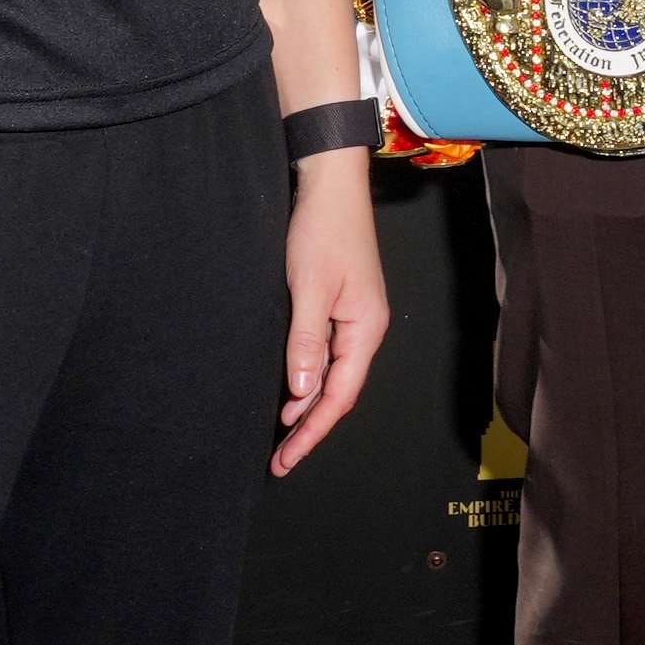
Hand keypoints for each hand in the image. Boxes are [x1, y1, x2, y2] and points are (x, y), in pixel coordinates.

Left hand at [274, 154, 388, 472]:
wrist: (330, 184)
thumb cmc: (321, 231)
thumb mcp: (308, 288)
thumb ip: (306, 342)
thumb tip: (303, 393)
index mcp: (365, 330)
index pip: (339, 396)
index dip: (312, 431)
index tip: (286, 459)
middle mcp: (365, 329)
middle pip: (339, 393)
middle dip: (309, 427)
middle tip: (280, 460)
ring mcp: (354, 318)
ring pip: (333, 376)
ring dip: (309, 407)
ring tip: (282, 436)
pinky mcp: (340, 306)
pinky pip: (326, 355)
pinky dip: (309, 379)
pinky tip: (292, 392)